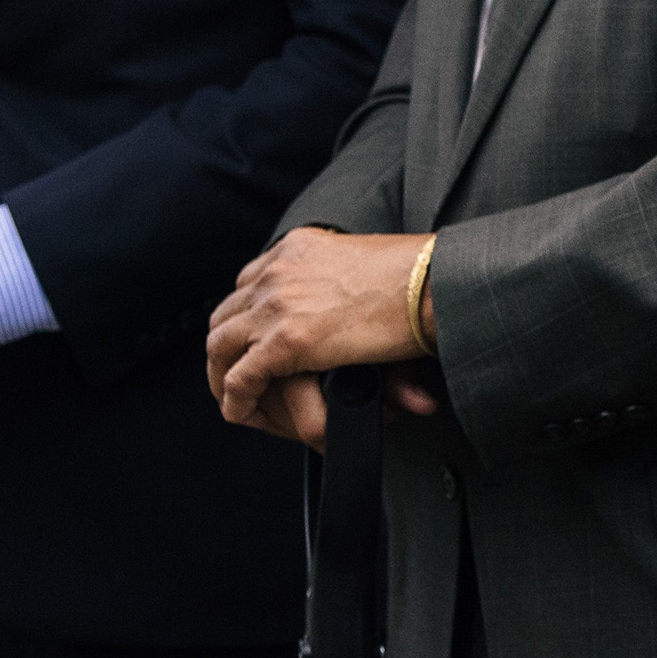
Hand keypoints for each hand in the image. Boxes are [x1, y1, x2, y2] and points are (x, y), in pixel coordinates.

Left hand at [208, 229, 437, 439]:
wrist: (436, 282)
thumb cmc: (424, 275)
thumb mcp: (373, 270)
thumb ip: (355, 297)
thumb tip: (361, 326)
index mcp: (299, 246)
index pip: (251, 280)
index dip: (247, 314)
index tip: (254, 335)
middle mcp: (278, 270)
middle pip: (227, 312)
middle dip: (227, 346)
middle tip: (235, 371)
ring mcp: (276, 305)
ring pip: (220, 345)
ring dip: (220, 373)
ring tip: (234, 397)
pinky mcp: (284, 342)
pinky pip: (239, 378)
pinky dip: (235, 399)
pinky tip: (240, 411)